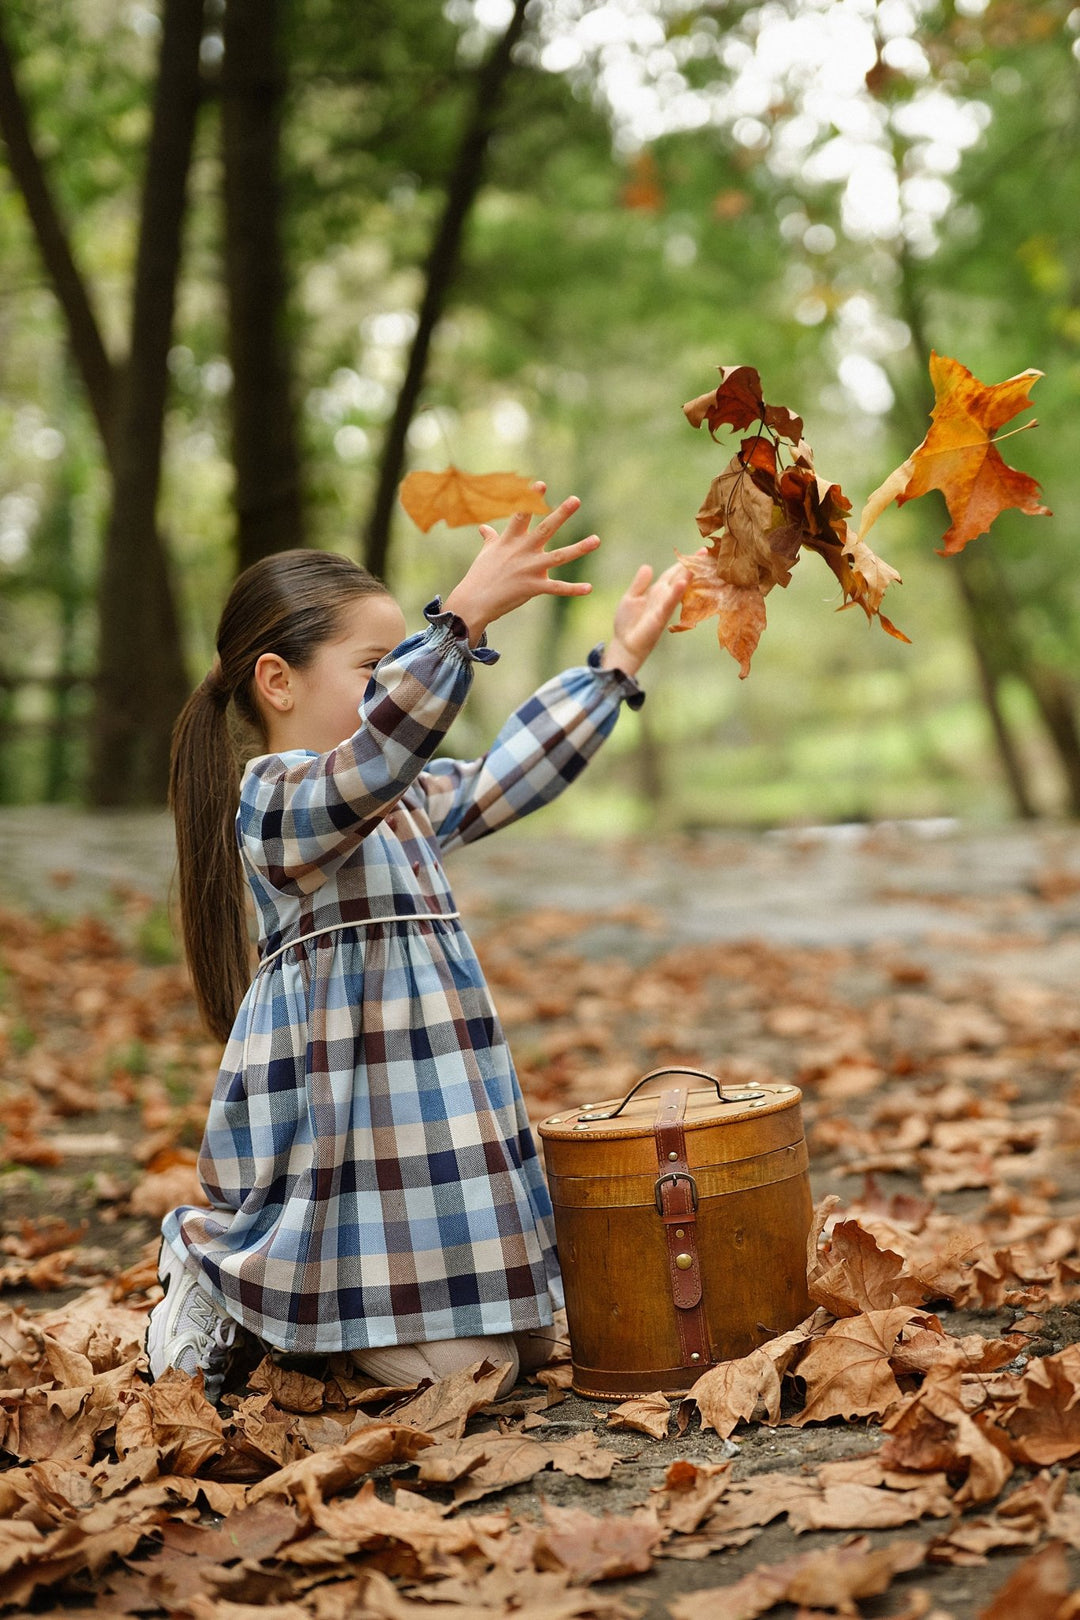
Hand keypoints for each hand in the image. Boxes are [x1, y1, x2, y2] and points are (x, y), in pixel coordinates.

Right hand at [443, 486, 599, 643]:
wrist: (474, 602)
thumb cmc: (480, 575)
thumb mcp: (486, 553)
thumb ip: (490, 539)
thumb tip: (483, 528)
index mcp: (511, 540)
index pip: (522, 514)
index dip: (531, 499)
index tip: (541, 484)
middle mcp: (522, 551)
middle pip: (545, 529)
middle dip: (561, 514)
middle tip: (576, 500)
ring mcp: (529, 569)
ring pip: (559, 557)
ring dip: (579, 548)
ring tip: (596, 540)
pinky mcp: (533, 587)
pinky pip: (557, 588)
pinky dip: (573, 589)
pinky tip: (589, 588)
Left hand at [601, 558, 691, 677]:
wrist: (625, 644)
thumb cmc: (628, 623)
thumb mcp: (631, 597)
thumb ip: (640, 583)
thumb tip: (648, 566)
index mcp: (657, 590)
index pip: (673, 573)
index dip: (683, 562)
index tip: (697, 552)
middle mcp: (664, 597)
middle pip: (680, 577)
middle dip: (691, 566)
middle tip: (705, 552)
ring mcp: (663, 607)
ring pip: (678, 588)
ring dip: (688, 576)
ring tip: (698, 563)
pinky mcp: (660, 617)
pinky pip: (669, 603)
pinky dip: (676, 593)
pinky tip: (683, 582)